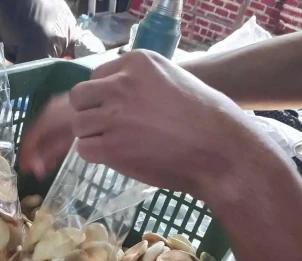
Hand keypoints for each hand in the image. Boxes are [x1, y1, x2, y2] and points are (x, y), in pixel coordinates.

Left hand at [20, 50, 285, 200]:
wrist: (222, 150)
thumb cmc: (207, 118)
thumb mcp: (173, 79)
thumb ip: (140, 82)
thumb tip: (111, 94)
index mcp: (138, 62)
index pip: (97, 76)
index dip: (104, 97)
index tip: (119, 110)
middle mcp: (122, 84)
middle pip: (80, 97)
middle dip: (90, 113)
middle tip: (110, 128)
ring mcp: (115, 115)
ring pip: (80, 124)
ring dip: (94, 136)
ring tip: (120, 144)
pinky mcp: (112, 146)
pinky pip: (84, 149)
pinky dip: (96, 155)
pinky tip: (118, 157)